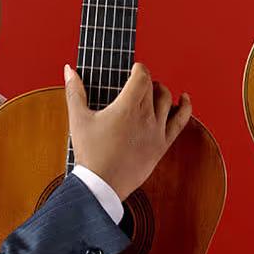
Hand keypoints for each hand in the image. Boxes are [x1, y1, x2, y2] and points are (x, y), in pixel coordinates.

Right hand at [63, 62, 191, 201]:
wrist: (102, 185)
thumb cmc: (89, 154)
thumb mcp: (78, 119)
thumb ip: (74, 91)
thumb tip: (68, 70)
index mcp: (127, 107)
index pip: (141, 76)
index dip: (139, 68)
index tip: (133, 68)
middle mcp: (146, 116)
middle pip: (153, 87)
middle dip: (146, 81)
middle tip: (136, 84)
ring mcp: (157, 131)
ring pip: (167, 100)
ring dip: (161, 91)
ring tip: (154, 90)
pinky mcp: (162, 145)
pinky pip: (180, 122)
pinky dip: (185, 107)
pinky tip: (184, 99)